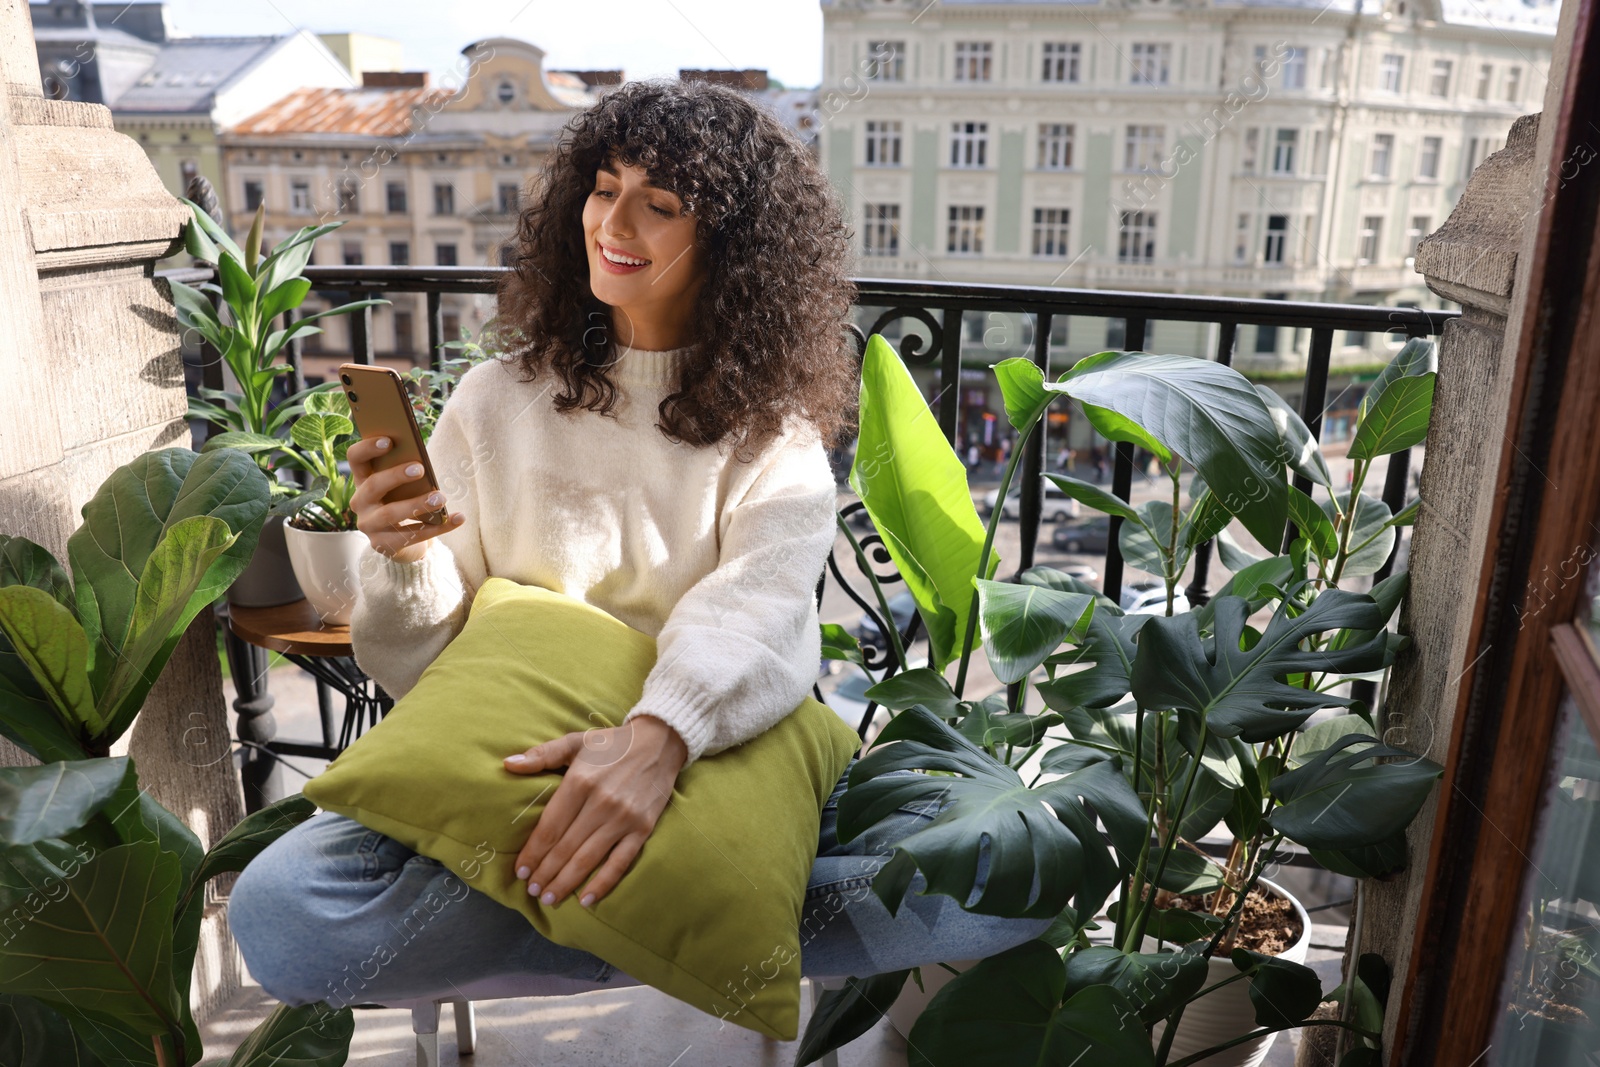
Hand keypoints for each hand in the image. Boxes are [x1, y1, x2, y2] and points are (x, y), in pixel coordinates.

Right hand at [348, 436, 464, 563]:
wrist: (402, 541)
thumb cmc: (403, 502)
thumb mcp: (402, 486)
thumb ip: (406, 474)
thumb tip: (423, 462)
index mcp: (363, 479)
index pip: (356, 458)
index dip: (368, 447)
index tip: (390, 440)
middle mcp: (360, 502)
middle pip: (373, 485)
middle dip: (396, 476)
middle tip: (420, 469)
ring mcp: (369, 525)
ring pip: (390, 514)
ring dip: (418, 504)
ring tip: (441, 497)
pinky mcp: (383, 545)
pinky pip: (412, 535)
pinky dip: (438, 527)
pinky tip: (458, 518)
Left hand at [505, 715, 688, 908]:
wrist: (661, 742)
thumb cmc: (612, 744)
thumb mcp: (575, 742)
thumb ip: (541, 755)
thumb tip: (508, 764)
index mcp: (580, 781)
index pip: (550, 827)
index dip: (533, 853)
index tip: (520, 872)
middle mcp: (601, 803)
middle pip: (565, 848)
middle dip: (545, 873)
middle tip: (532, 891)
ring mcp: (624, 818)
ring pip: (588, 859)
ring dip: (565, 883)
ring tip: (549, 898)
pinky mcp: (643, 828)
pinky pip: (620, 862)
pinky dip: (602, 884)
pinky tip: (585, 900)